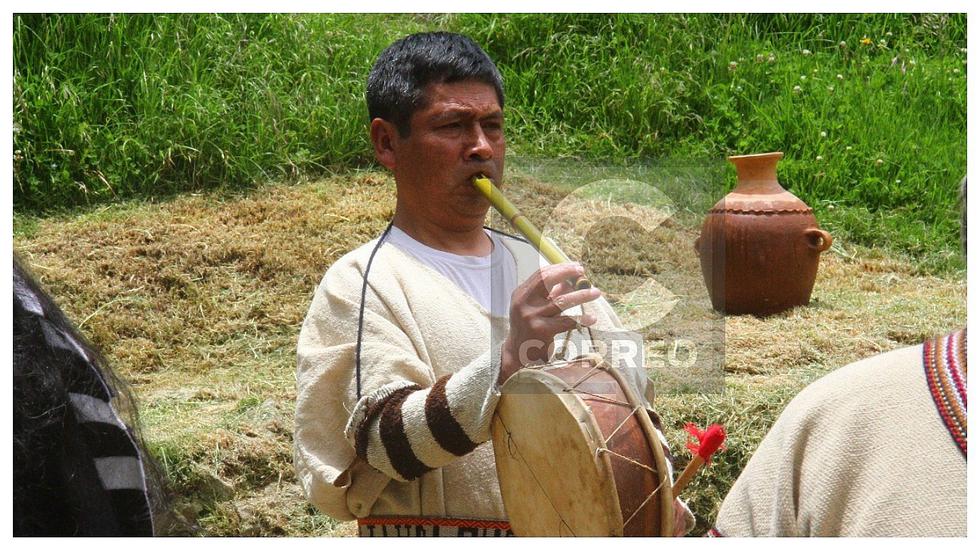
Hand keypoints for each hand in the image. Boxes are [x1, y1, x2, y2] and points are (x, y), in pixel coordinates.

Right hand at [498, 263, 600, 384]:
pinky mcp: (542, 331)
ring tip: (595, 292)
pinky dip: (581, 319)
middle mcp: (524, 303)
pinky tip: (591, 318)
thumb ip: (551, 294)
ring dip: (581, 295)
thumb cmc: (529, 327)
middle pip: (547, 280)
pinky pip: (567, 322)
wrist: (517, 353)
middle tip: (584, 273)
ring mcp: (532, 317)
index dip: (561, 268)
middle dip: (568, 273)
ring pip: (562, 301)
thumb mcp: (536, 307)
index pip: (541, 274)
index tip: (576, 267)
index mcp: (521, 294)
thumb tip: (572, 280)